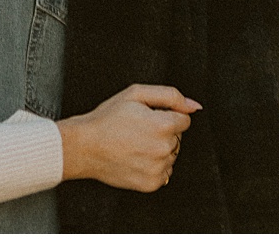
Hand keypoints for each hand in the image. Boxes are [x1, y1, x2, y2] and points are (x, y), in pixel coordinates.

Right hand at [56, 84, 197, 191]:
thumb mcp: (135, 94)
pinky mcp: (152, 183)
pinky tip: (136, 158)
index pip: (184, 121)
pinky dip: (154, 166)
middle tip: (138, 130)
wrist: (84, 146)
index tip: (148, 118)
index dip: (165, 116)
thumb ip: (170, 96)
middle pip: (178, 138)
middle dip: (163, 132)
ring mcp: (158, 168)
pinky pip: (164, 172)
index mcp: (163, 125)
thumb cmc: (107, 118)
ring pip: (171, 155)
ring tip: (135, 144)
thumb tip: (194, 106)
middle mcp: (164, 149)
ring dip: (159, 150)